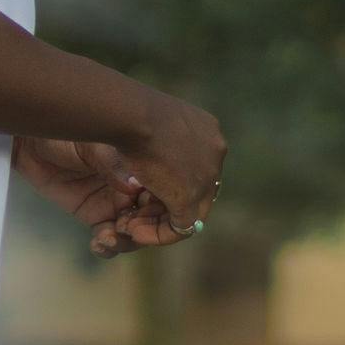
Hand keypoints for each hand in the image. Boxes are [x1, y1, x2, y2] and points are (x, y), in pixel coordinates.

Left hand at [12, 136, 160, 258]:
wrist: (34, 134)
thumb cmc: (69, 128)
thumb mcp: (95, 142)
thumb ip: (114, 165)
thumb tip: (133, 189)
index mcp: (149, 164)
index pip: (173, 197)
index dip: (169, 215)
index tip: (153, 219)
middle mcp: (138, 185)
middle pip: (158, 220)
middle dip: (149, 231)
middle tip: (130, 229)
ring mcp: (117, 202)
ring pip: (136, 234)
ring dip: (128, 241)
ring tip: (110, 235)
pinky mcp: (95, 214)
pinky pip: (110, 238)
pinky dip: (108, 246)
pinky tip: (99, 242)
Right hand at [110, 89, 225, 245]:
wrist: (131, 113)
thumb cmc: (128, 111)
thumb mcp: (145, 123)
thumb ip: (152, 145)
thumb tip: (140, 174)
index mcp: (207, 130)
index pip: (197, 166)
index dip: (169, 180)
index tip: (142, 188)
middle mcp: (215, 151)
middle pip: (198, 189)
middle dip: (164, 205)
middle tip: (135, 213)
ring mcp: (208, 176)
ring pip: (190, 211)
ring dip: (158, 222)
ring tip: (130, 225)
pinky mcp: (190, 197)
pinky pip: (181, 227)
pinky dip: (157, 233)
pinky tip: (132, 230)